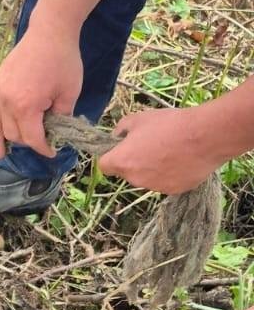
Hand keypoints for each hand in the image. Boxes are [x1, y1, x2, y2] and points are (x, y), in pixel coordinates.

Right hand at [0, 31, 82, 159]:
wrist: (49, 33)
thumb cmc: (63, 61)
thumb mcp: (70, 92)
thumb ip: (61, 116)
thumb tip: (55, 130)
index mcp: (26, 106)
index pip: (32, 138)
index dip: (44, 148)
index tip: (53, 152)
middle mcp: (7, 102)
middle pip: (12, 134)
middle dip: (27, 142)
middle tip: (41, 141)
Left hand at [97, 106, 221, 194]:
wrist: (205, 136)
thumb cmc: (169, 124)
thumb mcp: (139, 118)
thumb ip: (121, 128)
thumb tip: (117, 135)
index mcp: (122, 161)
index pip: (104, 165)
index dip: (111, 156)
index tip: (122, 148)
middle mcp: (134, 179)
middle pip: (127, 172)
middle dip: (134, 161)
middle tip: (152, 145)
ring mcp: (154, 187)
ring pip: (147, 178)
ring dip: (152, 168)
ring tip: (171, 150)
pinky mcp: (173, 191)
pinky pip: (166, 182)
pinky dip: (170, 174)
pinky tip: (182, 160)